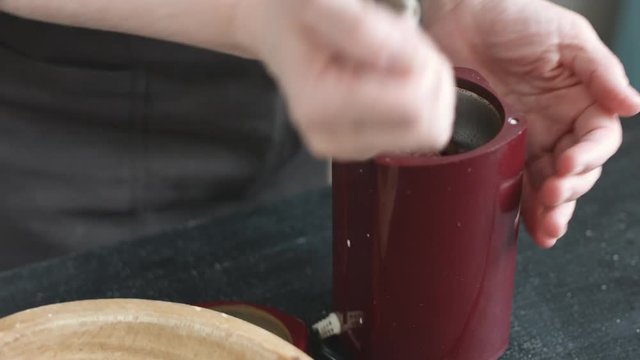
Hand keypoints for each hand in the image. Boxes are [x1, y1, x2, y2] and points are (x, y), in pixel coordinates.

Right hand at [238, 0, 455, 159]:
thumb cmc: (295, 16)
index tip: (394, 38)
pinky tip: (390, 74)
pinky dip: (417, 96)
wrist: (278, 30)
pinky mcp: (370, 146)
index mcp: (322, 108)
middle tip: (400, 46)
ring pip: (432, 128)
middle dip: (428, 80)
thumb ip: (356, 28)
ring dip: (425, 85)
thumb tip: (391, 59)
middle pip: (429, 128)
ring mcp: (355, 148)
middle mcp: (337, 139)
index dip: (419, 64)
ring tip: (393, 56)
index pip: (412, 107)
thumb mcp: (318, 2)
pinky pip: (422, 128)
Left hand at [426, 0, 639, 246]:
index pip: (597, 141)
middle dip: (569, 192)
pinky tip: (524, 225)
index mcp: (581, 101)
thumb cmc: (515, 18)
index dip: (588, 159)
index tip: (567, 165)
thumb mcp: (566, 37)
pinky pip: (512, 182)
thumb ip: (599, 71)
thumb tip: (632, 104)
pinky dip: (520, 206)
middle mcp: (556, 125)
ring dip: (550, 210)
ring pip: (547, 185)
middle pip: (575, 172)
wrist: (461, 16)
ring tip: (545, 226)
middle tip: (552, 198)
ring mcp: (525, 139)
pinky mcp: (494, 147)